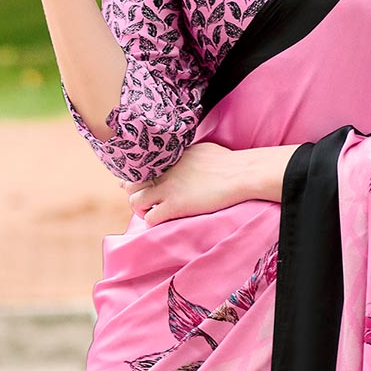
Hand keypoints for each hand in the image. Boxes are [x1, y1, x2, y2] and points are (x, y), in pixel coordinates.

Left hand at [126, 142, 298, 224]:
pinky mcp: (175, 206)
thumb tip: (188, 156)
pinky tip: (161, 221)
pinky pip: (150, 218)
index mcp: (169, 157)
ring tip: (150, 212)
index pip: (140, 167)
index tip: (141, 184)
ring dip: (140, 209)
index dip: (137, 177)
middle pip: (132, 183)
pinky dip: (151, 221)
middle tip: (146, 201)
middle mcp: (163, 171)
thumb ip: (186, 154)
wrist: (239, 174)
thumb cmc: (228, 162)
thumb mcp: (201, 149)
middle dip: (135, 193)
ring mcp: (168, 189)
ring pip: (135, 201)